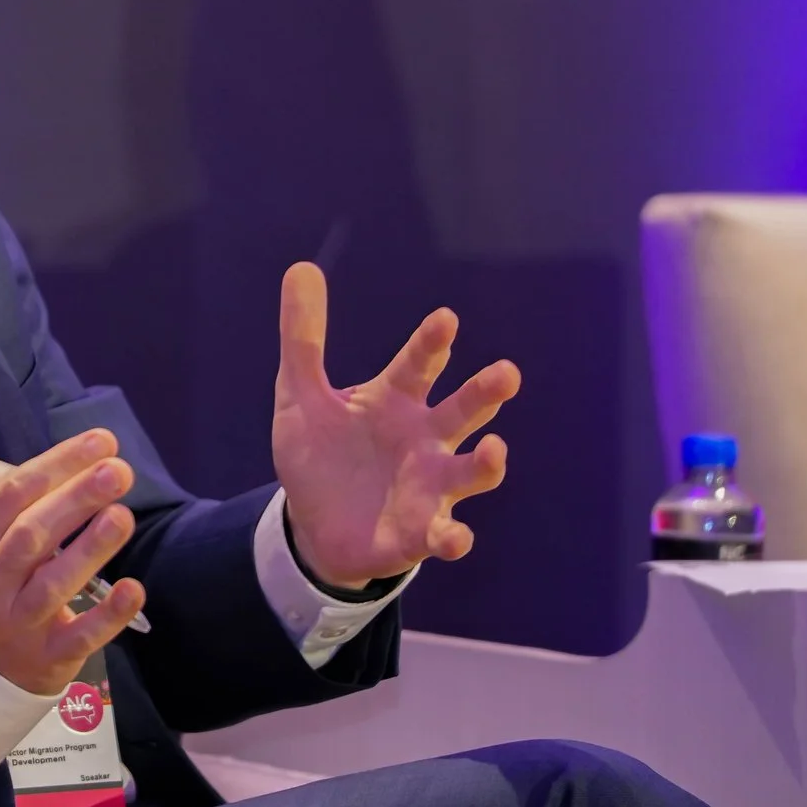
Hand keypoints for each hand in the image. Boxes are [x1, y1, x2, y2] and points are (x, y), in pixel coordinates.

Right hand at [0, 428, 147, 695]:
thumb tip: (49, 464)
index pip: (8, 495)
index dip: (56, 465)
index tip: (101, 442)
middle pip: (29, 535)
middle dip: (76, 498)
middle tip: (118, 471)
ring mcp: (15, 624)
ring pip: (51, 584)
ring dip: (89, 548)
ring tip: (123, 515)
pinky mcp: (46, 657)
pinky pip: (78, 636)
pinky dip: (106, 614)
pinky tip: (133, 588)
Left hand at [270, 262, 520, 589]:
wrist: (314, 526)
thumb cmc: (319, 455)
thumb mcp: (300, 397)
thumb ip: (302, 339)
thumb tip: (301, 267)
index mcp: (396, 401)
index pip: (419, 364)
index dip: (432, 343)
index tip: (445, 319)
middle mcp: (424, 439)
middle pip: (463, 412)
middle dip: (484, 394)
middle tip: (506, 374)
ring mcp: (429, 487)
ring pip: (469, 473)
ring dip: (486, 464)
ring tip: (494, 450)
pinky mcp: (420, 533)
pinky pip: (444, 536)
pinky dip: (453, 538)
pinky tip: (455, 537)